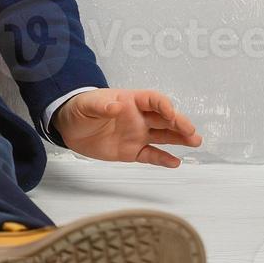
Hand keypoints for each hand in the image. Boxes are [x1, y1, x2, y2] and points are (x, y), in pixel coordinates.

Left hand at [53, 88, 202, 166]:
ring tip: (195, 142)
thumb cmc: (79, 109)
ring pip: (164, 136)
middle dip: (179, 123)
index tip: (171, 114)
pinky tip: (175, 162)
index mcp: (130, 101)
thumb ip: (101, 106)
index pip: (153, 100)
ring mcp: (137, 134)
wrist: (68, 128)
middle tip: (191, 132)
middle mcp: (139, 117)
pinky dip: (163, 159)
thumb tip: (116, 106)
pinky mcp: (132, 151)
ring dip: (179, 139)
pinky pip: (151, 155)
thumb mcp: (86, 105)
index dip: (164, 106)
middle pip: (164, 119)